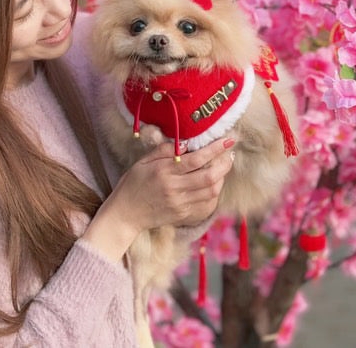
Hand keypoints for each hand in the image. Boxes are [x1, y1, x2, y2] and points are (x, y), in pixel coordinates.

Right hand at [81, 137, 234, 261]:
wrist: (125, 214)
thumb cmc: (133, 184)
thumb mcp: (143, 161)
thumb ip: (163, 150)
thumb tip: (186, 143)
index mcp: (164, 172)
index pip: (196, 159)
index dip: (215, 149)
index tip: (228, 140)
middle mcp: (174, 189)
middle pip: (209, 177)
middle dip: (224, 164)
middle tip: (230, 154)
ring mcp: (180, 204)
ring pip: (211, 192)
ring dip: (222, 178)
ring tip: (223, 167)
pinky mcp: (183, 216)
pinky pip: (207, 205)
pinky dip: (215, 194)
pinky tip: (214, 184)